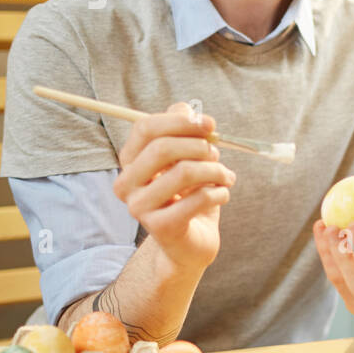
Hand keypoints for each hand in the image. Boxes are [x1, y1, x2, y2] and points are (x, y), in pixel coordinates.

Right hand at [113, 102, 235, 271]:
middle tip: (217, 155)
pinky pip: (198, 199)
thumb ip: (183, 131)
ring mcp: (140, 207)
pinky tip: (223, 194)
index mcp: (130, 161)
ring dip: (215, 170)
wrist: (190, 243)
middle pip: (162, 148)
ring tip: (227, 176)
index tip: (210, 124)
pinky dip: (220, 192)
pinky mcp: (161, 228)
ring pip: (184, 173)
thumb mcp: (187, 159)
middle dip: (199, 146)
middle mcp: (126, 184)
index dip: (181, 121)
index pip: (146, 128)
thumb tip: (187, 109)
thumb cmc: (189, 195)